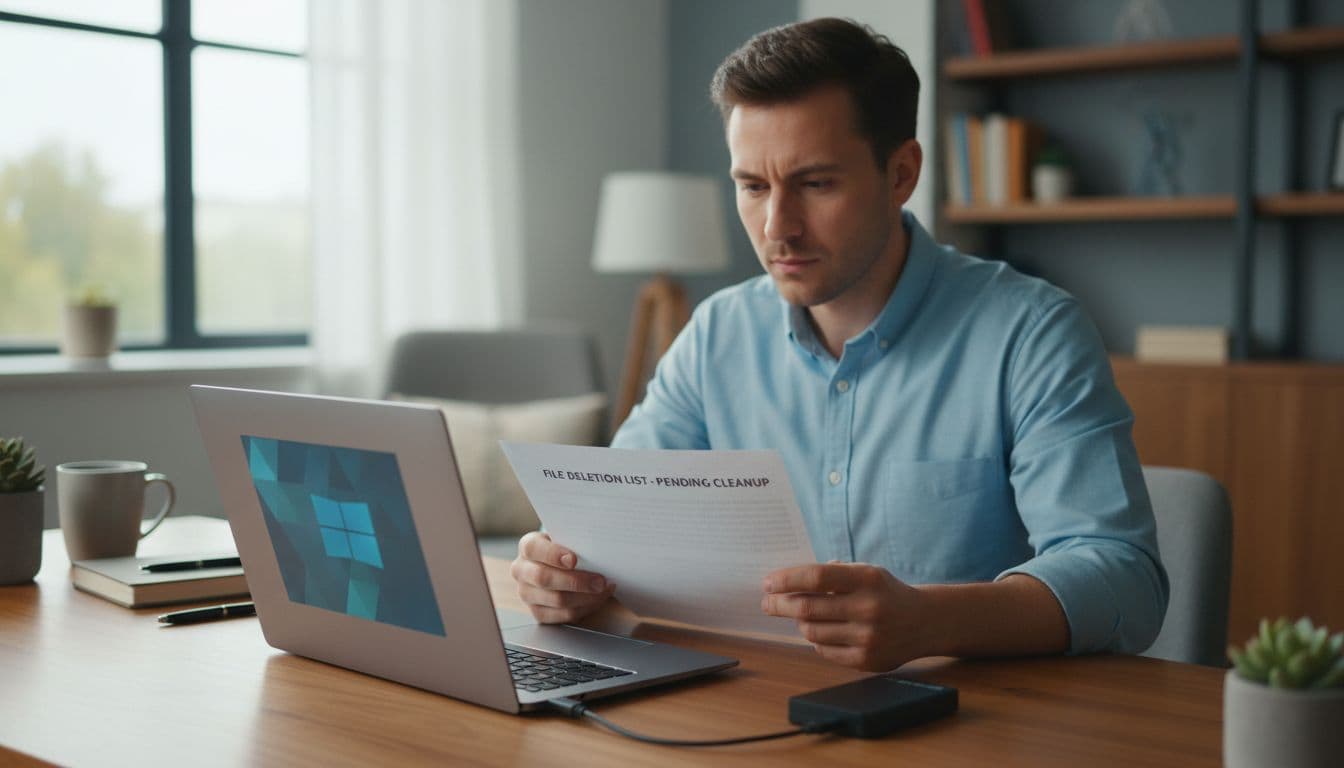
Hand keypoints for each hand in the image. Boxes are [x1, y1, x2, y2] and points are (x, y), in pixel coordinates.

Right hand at [510, 531, 615, 623]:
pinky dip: (585, 608)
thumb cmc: (566, 548)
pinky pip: (563, 615)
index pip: (533, 549)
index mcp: (527, 546)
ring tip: (604, 589)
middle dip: (576, 581)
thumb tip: (596, 548)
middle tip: (600, 581)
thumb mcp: (566, 538)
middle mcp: (522, 571)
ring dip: (585, 597)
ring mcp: (527, 594)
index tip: (574, 559)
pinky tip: (597, 599)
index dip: (553, 554)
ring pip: (556, 600)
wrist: (558, 565)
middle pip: (544, 578)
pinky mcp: (538, 612)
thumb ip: (575, 541)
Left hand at [761, 563, 930, 670]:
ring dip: (801, 622)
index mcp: (868, 579)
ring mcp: (868, 638)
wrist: (925, 622)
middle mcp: (869, 608)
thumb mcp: (865, 573)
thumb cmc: (885, 592)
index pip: (817, 577)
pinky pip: (824, 650)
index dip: (787, 579)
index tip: (768, 583)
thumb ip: (831, 575)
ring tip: (804, 615)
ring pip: (811, 631)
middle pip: (807, 608)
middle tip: (767, 602)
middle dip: (779, 604)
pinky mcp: (866, 661)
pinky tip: (826, 631)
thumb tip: (785, 584)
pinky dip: (817, 640)